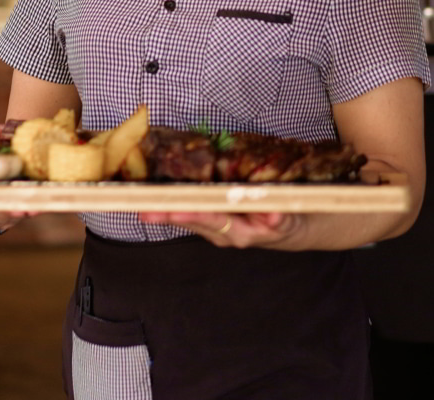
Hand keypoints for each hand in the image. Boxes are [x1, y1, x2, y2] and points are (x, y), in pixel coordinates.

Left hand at [139, 211, 303, 248]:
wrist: (292, 229)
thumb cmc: (288, 220)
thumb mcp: (288, 219)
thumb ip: (280, 218)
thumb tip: (273, 215)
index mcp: (241, 232)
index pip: (214, 221)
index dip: (195, 214)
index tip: (177, 210)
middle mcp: (224, 232)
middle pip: (193, 221)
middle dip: (167, 214)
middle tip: (144, 209)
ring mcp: (218, 228)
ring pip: (189, 218)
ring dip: (165, 211)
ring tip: (141, 203)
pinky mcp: (214, 220)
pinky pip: (192, 213)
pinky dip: (173, 207)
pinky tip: (153, 200)